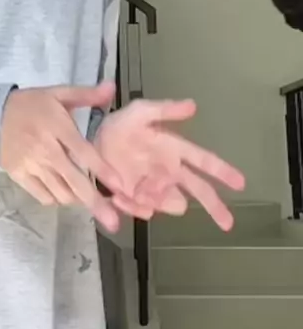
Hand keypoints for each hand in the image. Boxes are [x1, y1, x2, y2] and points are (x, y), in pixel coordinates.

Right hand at [0, 83, 122, 231]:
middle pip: (74, 181)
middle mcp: (45, 149)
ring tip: (88, 199)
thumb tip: (112, 87)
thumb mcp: (58, 93)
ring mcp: (31, 165)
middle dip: (95, 203)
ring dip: (78, 199)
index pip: (84, 153)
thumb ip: (86, 94)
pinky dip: (57, 198)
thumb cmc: (31, 105)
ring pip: (61, 193)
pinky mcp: (19, 176)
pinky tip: (63, 191)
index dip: (103, 171)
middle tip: (113, 223)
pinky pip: (44, 196)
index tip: (120, 187)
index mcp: (58, 127)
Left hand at [94, 99, 244, 230]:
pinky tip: (119, 193)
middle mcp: (170, 172)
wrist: (89, 144)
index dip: (223, 171)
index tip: (241, 183)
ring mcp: (154, 189)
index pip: (204, 161)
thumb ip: (165, 110)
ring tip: (136, 187)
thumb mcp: (139, 112)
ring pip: (172, 205)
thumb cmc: (118, 126)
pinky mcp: (137, 201)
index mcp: (174, 150)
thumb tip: (193, 105)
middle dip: (214, 206)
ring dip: (159, 200)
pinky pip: (145, 211)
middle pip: (199, 191)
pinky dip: (134, 205)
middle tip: (227, 223)